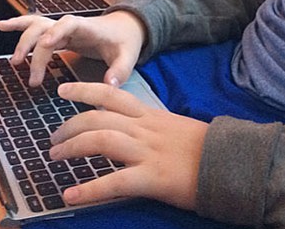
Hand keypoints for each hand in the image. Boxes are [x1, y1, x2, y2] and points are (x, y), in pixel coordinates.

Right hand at [0, 10, 146, 86]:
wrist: (124, 28)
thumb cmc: (124, 41)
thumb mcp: (128, 56)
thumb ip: (120, 71)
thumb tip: (108, 85)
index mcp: (88, 27)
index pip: (69, 25)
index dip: (56, 32)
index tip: (45, 44)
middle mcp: (71, 25)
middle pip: (46, 29)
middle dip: (35, 50)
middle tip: (32, 79)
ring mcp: (62, 28)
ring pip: (36, 26)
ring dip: (23, 41)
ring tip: (15, 62)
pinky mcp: (57, 34)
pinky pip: (34, 27)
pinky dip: (18, 25)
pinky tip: (1, 25)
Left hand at [50, 82, 206, 210]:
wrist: (231, 163)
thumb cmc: (205, 147)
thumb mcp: (175, 127)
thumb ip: (151, 126)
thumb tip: (129, 128)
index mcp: (150, 115)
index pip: (112, 94)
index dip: (84, 89)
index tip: (64, 90)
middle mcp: (145, 128)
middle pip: (98, 116)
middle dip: (69, 125)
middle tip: (53, 138)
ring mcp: (147, 151)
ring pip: (100, 140)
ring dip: (71, 147)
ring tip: (54, 157)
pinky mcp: (152, 178)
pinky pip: (114, 182)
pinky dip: (89, 189)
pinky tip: (70, 195)